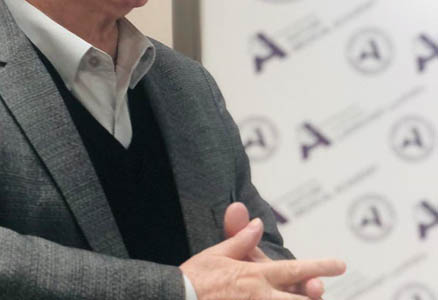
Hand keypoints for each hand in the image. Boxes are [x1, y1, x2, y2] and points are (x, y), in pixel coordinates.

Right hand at [180, 215, 345, 299]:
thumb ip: (241, 241)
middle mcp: (261, 297)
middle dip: (314, 295)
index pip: (295, 269)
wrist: (176, 297)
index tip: (340, 264)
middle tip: (320, 290)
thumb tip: (257, 223)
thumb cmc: (194, 278)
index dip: (320, 266)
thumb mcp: (216, 254)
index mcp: (255, 275)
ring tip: (306, 294)